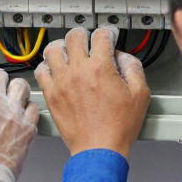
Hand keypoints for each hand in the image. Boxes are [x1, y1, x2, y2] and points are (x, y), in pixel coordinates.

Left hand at [34, 26, 149, 159]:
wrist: (99, 149)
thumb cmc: (118, 127)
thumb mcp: (140, 95)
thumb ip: (134, 68)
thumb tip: (124, 57)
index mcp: (100, 67)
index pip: (101, 36)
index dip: (108, 32)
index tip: (109, 36)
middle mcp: (78, 71)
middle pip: (74, 37)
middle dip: (84, 34)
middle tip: (88, 39)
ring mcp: (62, 82)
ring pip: (53, 50)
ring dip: (62, 46)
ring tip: (68, 50)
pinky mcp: (52, 95)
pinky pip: (41, 71)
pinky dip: (46, 66)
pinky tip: (54, 69)